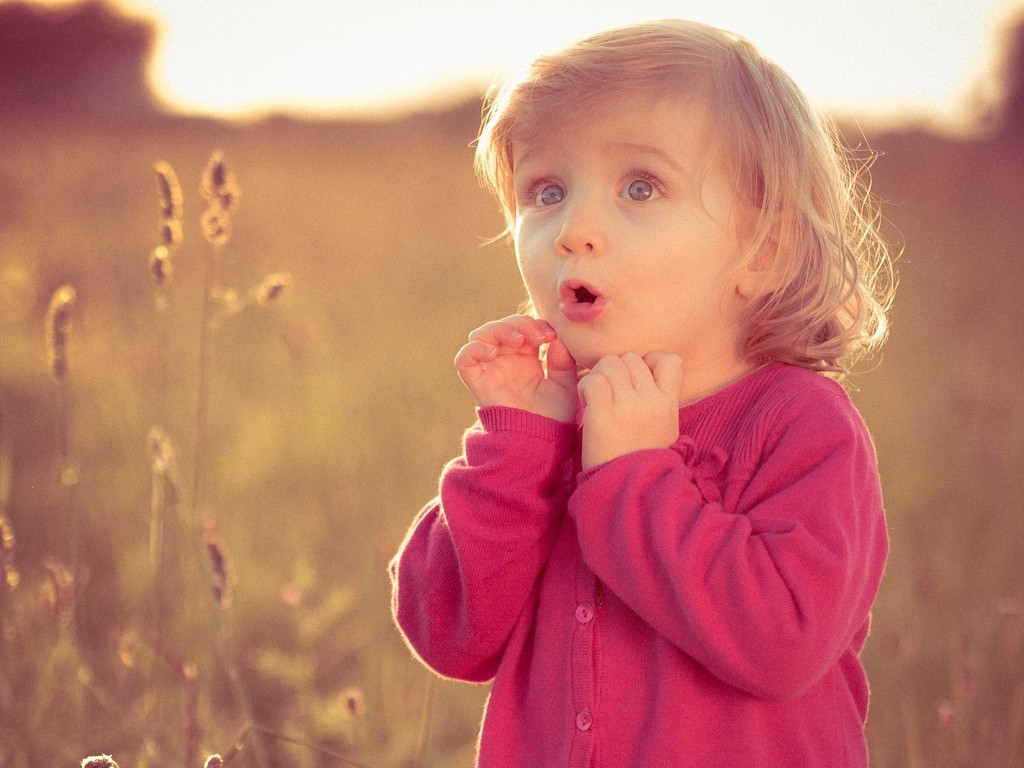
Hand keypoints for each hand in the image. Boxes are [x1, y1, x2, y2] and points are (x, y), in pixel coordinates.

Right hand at [454, 315, 578, 421]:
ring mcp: (491, 370)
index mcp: (527, 358)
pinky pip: (464, 360)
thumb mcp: (566, 385)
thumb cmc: (554, 416)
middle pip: (501, 326)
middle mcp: (506, 361)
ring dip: (499, 330)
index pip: (523, 328)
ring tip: (518, 341)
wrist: (541, 440)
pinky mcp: (478, 383)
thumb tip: (557, 339)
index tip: (551, 335)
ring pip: (481, 335)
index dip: (535, 324)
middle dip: (519, 323)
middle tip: (538, 337)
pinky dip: (473, 349)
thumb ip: (563, 362)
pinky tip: (493, 354)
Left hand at [577, 352, 682, 469]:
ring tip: (595, 398)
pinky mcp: (603, 413)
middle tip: (608, 393)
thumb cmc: (641, 460)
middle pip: (630, 358)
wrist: (630, 490)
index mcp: (669, 403)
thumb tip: (648, 370)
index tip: (635, 381)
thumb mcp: (664, 428)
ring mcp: (628, 406)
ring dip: (597, 376)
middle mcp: (651, 400)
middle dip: (615, 370)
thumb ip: (659, 400)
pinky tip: (587, 404)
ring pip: (609, 364)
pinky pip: (592, 381)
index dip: (649, 362)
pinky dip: (584, 387)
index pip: (669, 360)